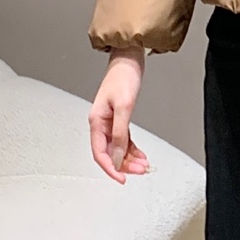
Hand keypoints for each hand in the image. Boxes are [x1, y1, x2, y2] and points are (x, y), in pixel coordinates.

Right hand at [89, 45, 150, 184]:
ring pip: (117, 148)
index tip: (121, 179)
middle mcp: (100, 123)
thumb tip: (116, 156)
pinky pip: (123, 140)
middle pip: (109, 153)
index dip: (110, 169)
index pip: (100, 153)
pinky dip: (132, 149)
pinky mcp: (118, 118)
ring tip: (143, 165)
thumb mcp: (124, 107)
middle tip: (140, 171)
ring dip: (129, 158)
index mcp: (96, 121)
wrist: (129, 60)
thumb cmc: (123, 78)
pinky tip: (140, 155)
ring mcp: (109, 122)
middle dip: (124, 164)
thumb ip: (120, 134)